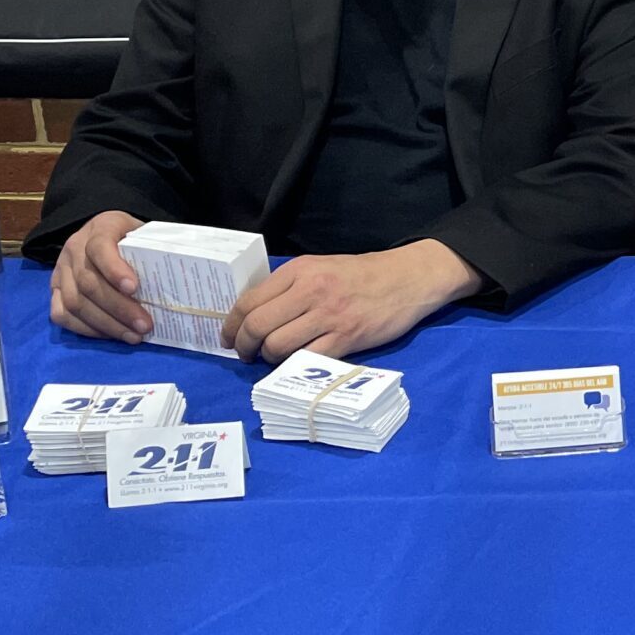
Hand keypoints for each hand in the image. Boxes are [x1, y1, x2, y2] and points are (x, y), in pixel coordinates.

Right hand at [47, 210, 148, 342]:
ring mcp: (61, 269)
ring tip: (133, 336)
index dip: (114, 269)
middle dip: (118, 308)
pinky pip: (61, 314)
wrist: (104, 233)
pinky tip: (110, 334)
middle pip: (88, 282)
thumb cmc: (131, 238)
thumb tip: (182, 279)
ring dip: (106, 324)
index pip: (101, 247)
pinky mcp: (54, 289)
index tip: (134, 288)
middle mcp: (74, 246)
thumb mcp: (144, 234)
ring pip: (75, 302)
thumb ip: (156, 250)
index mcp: (100, 227)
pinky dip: (85, 329)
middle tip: (144, 326)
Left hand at [222, 240, 474, 363]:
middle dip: (243, 347)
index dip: (230, 325)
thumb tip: (255, 316)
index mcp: (299, 270)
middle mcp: (310, 290)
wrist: (407, 279)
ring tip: (271, 360)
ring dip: (267, 359)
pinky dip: (295, 367)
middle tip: (245, 355)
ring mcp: (328, 316)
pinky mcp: (346, 338)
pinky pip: (308, 359)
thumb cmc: (361, 275)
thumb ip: (290, 287)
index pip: (249, 301)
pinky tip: (296, 365)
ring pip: (278, 346)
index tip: (227, 339)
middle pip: (258, 326)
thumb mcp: (320, 267)